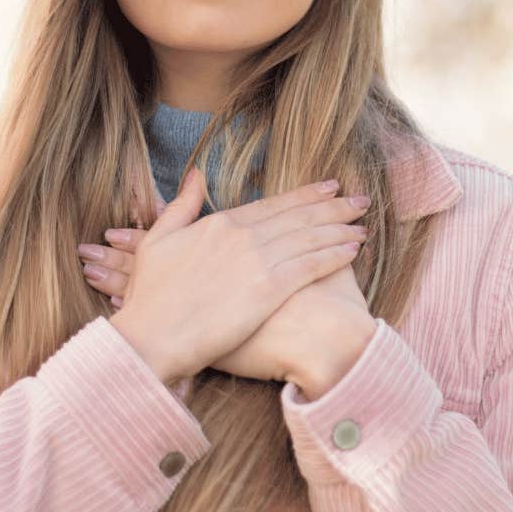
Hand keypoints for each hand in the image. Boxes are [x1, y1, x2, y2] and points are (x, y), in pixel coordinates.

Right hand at [97, 167, 370, 384]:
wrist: (151, 337)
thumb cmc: (149, 297)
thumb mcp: (157, 241)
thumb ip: (181, 206)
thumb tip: (196, 174)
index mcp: (219, 223)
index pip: (272, 205)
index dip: (305, 195)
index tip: (328, 187)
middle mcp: (243, 236)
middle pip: (298, 216)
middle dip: (333, 206)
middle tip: (360, 200)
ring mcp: (258, 261)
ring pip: (310, 238)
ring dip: (340, 227)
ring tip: (363, 222)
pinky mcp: (269, 290)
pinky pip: (311, 266)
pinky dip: (335, 254)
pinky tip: (353, 248)